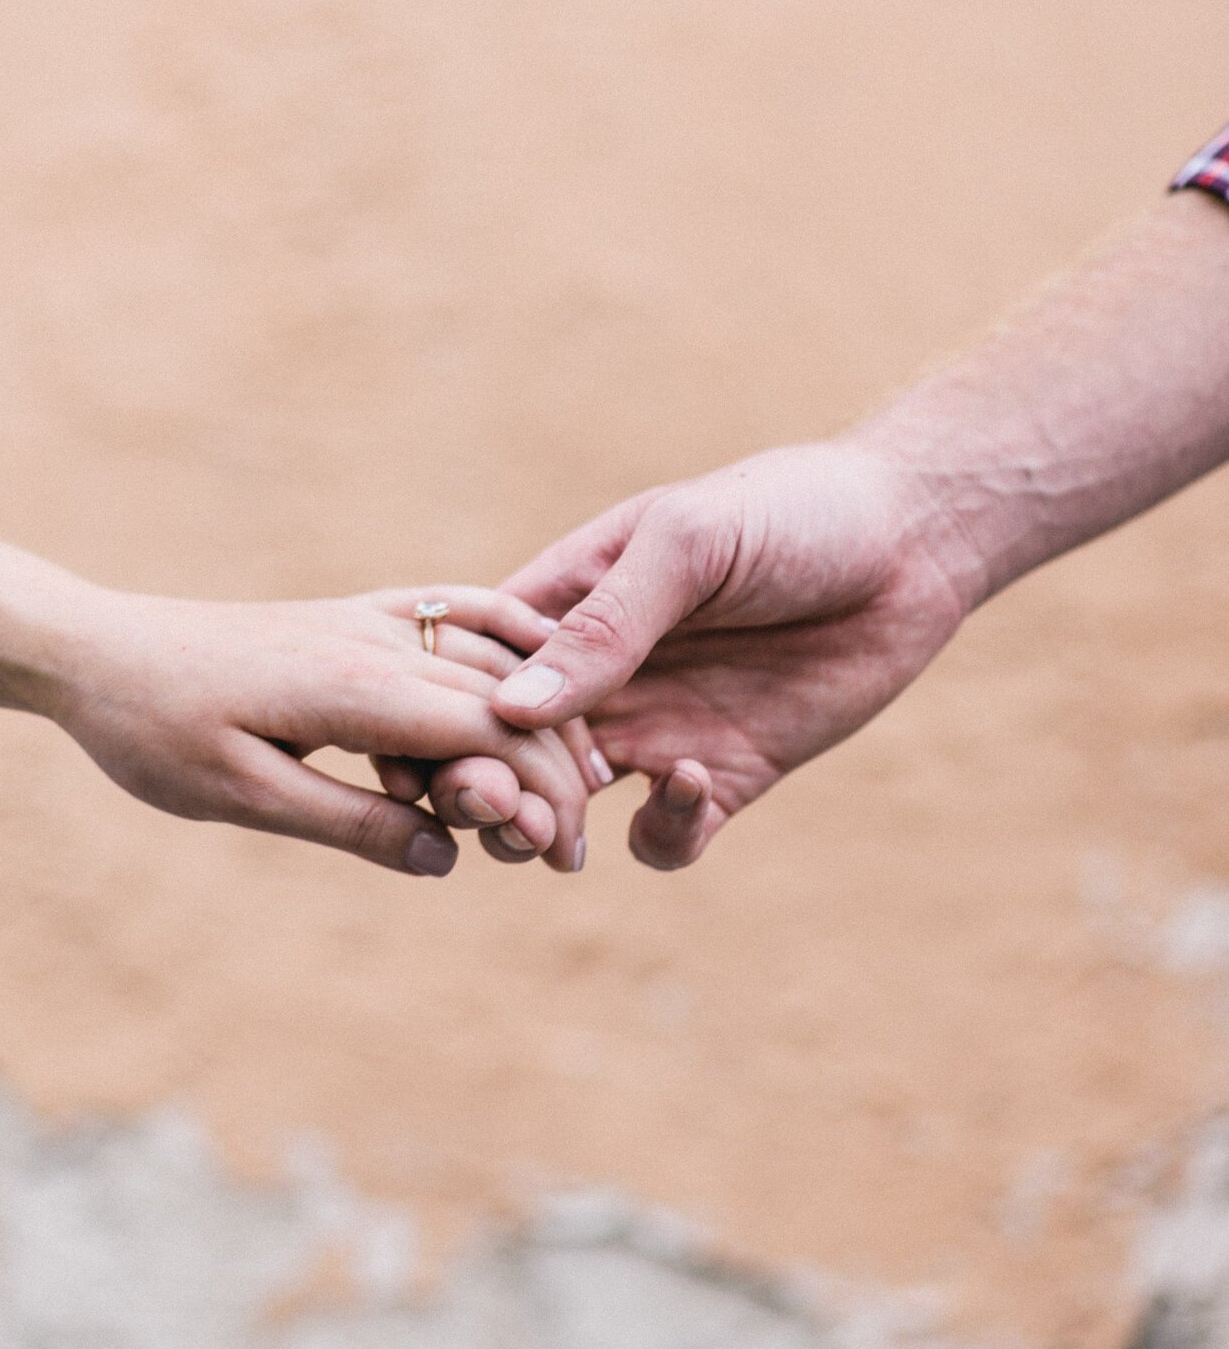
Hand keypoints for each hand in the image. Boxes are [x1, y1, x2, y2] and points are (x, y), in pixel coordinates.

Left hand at [40, 584, 590, 875]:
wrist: (98, 651)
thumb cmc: (156, 731)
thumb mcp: (243, 797)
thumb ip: (348, 823)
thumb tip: (443, 856)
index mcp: (357, 686)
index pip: (493, 732)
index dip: (542, 794)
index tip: (562, 855)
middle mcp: (379, 640)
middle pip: (509, 698)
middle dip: (556, 772)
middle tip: (570, 852)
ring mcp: (370, 619)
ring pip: (493, 658)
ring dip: (541, 720)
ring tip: (567, 790)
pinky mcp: (354, 615)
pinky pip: (456, 611)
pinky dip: (510, 637)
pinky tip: (542, 657)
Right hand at [475, 443, 978, 867]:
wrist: (912, 540)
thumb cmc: (790, 511)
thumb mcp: (686, 545)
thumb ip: (603, 627)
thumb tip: (511, 712)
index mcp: (561, 606)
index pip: (466, 674)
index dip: (436, 716)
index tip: (436, 743)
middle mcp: (597, 678)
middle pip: (499, 754)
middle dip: (479, 789)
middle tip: (494, 805)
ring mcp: (656, 730)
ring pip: (563, 812)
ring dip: (545, 832)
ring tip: (564, 829)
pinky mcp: (724, 776)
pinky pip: (664, 836)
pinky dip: (663, 831)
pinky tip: (691, 784)